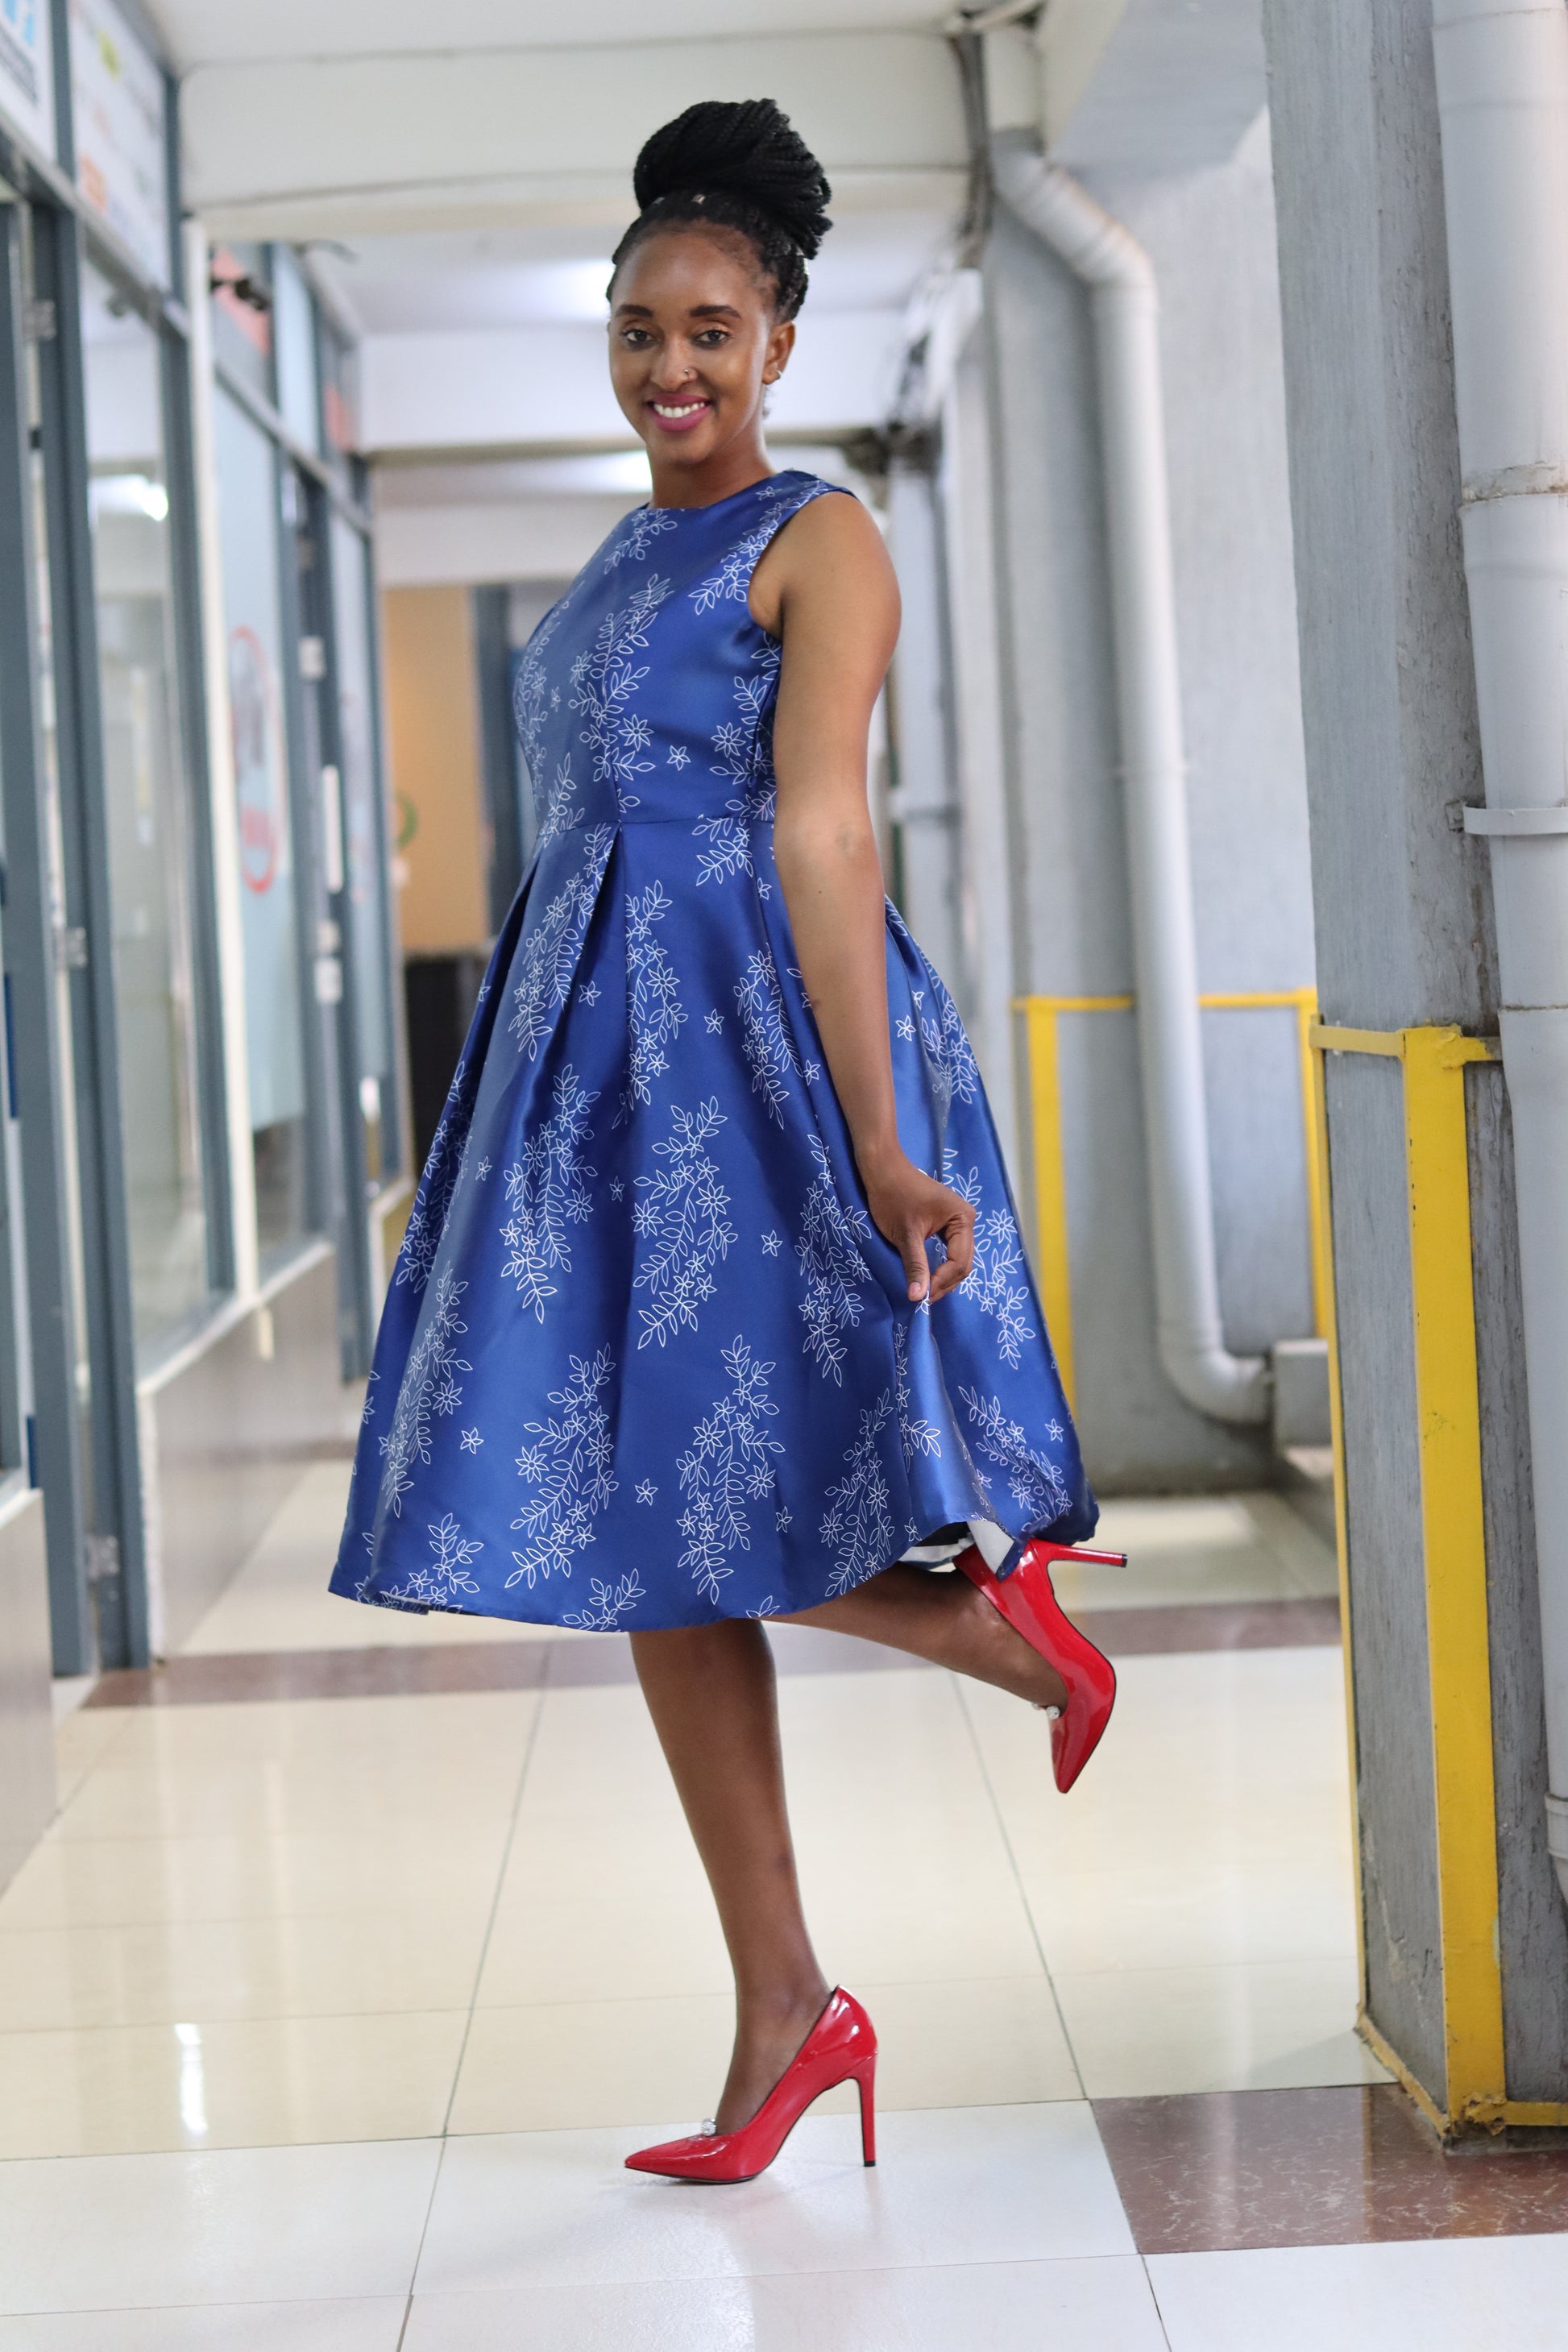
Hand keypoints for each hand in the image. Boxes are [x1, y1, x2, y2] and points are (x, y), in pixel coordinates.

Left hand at [859, 1150, 975, 1303]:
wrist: (882, 1170)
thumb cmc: (892, 1197)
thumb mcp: (905, 1235)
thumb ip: (915, 1266)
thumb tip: (918, 1298)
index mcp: (962, 1218)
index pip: (959, 1261)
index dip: (941, 1282)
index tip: (922, 1298)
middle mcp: (966, 1219)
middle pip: (962, 1262)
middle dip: (944, 1282)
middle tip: (922, 1299)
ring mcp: (958, 1220)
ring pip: (957, 1259)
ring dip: (943, 1277)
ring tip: (924, 1292)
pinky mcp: (948, 1223)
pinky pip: (950, 1250)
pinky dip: (940, 1265)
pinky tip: (928, 1277)